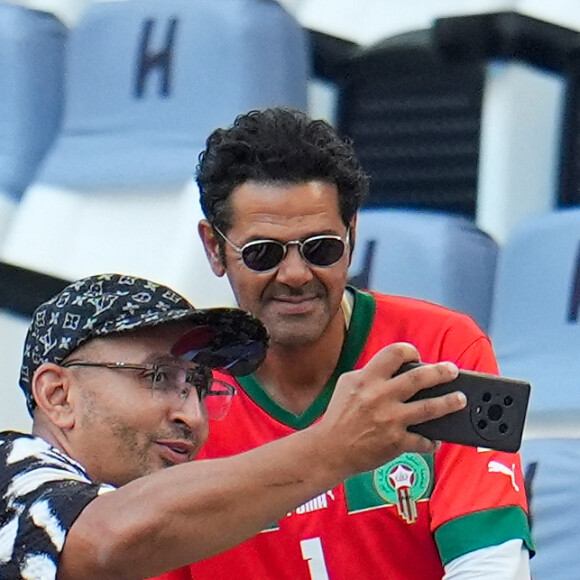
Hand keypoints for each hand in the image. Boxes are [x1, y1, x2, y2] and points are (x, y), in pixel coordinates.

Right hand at [317, 342, 465, 477]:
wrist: (329, 449)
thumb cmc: (338, 415)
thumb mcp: (348, 384)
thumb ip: (371, 374)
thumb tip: (396, 370)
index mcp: (367, 378)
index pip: (395, 353)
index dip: (410, 351)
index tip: (418, 357)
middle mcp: (380, 396)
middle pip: (419, 378)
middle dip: (441, 372)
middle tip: (453, 370)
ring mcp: (390, 420)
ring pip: (429, 408)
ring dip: (449, 402)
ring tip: (460, 399)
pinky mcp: (395, 442)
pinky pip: (422, 441)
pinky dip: (432, 441)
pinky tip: (435, 440)